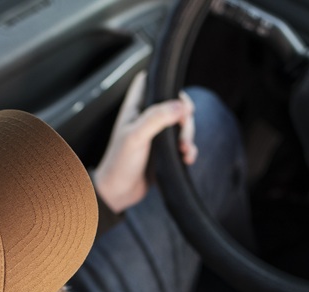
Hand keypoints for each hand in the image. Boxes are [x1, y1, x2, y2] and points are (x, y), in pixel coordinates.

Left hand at [91, 72, 196, 213]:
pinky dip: (189, 150)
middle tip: (184, 130)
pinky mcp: (165, 152)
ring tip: (184, 150)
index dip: (163, 81)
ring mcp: (156, 135)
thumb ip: (157, 117)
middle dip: (185, 115)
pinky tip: (187, 159)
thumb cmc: (119, 163)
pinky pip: (183, 144)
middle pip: (174, 104)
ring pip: (181, 125)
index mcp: (136, 108)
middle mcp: (146, 118)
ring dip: (188, 136)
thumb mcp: (136, 136)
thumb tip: (181, 106)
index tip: (176, 94)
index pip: (149, 82)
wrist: (118, 193)